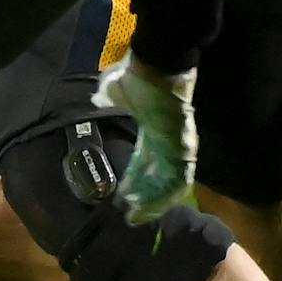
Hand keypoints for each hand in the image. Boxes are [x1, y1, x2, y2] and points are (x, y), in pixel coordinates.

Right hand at [92, 51, 199, 224]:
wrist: (159, 64)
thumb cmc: (137, 75)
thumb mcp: (115, 90)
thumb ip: (108, 98)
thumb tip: (99, 98)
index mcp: (151, 132)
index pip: (143, 163)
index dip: (133, 181)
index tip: (122, 197)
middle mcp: (167, 143)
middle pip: (157, 177)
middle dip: (144, 198)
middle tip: (132, 217)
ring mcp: (177, 145)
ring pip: (169, 182)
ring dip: (154, 200)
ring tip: (139, 216)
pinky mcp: (182, 145)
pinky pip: (176, 176)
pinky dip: (165, 192)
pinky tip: (152, 204)